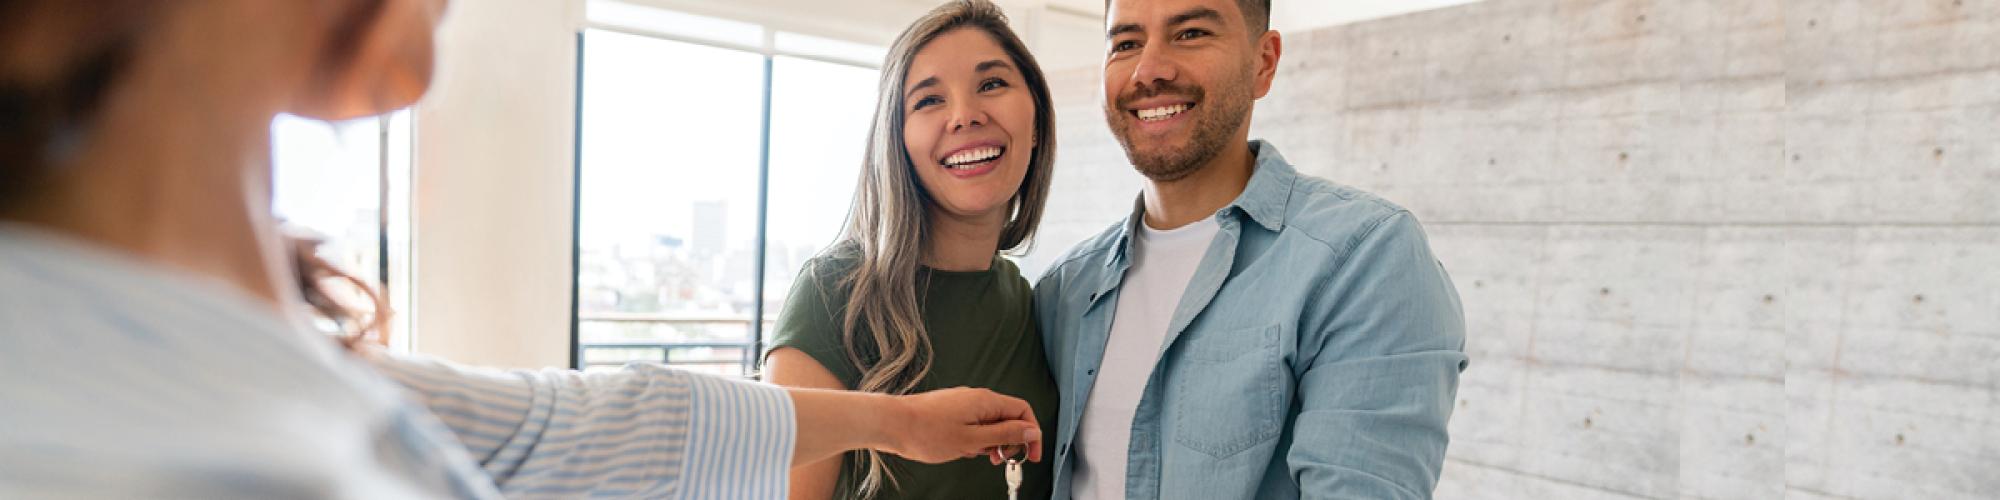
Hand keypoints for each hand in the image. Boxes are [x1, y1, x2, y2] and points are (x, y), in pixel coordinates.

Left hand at [879, 387, 1043, 464]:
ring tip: (977, 456)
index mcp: (986, 401)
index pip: (1023, 411)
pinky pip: (974, 424)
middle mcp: (977, 398)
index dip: (1031, 434)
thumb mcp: (972, 439)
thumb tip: (1030, 430)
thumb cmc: (925, 432)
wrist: (891, 424)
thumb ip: (1004, 435)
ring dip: (992, 443)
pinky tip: (963, 450)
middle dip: (1010, 441)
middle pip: (1008, 417)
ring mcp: (963, 404)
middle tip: (1001, 460)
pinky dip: (976, 439)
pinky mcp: (952, 411)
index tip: (1030, 455)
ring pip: (991, 423)